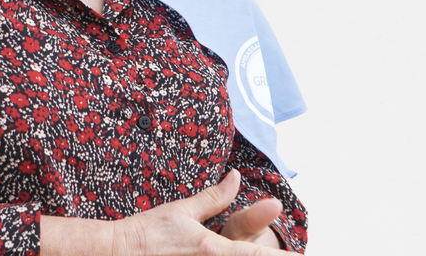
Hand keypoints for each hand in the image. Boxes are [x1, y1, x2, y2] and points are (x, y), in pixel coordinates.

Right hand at [108, 170, 282, 255]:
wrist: (123, 251)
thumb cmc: (152, 230)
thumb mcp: (184, 210)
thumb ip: (215, 197)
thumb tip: (236, 177)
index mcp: (215, 250)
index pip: (257, 255)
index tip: (302, 255)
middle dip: (265, 253)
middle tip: (291, 249)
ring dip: (246, 253)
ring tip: (241, 246)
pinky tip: (218, 253)